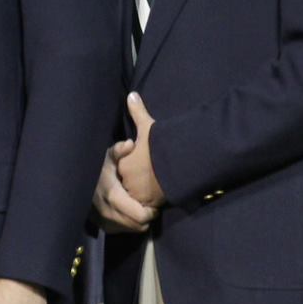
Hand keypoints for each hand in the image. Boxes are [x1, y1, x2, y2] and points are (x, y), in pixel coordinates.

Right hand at [93, 143, 154, 231]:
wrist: (73, 181)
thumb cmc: (94, 167)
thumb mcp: (105, 157)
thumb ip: (118, 151)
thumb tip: (130, 144)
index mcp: (113, 196)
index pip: (141, 216)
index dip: (152, 212)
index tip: (154, 203)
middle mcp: (108, 212)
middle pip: (138, 225)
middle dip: (147, 217)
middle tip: (150, 206)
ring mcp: (103, 220)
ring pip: (132, 229)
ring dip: (139, 221)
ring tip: (140, 208)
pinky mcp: (100, 225)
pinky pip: (122, 230)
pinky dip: (129, 224)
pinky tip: (129, 213)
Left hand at [116, 92, 164, 207]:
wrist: (181, 162)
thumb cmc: (162, 144)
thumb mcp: (149, 127)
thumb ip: (138, 113)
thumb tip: (132, 95)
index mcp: (123, 165)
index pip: (122, 170)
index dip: (131, 169)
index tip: (141, 167)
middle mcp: (126, 181)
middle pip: (127, 186)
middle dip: (135, 184)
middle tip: (148, 179)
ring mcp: (138, 194)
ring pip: (137, 198)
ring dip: (143, 195)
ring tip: (155, 189)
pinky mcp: (151, 204)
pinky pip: (147, 208)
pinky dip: (152, 204)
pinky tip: (160, 197)